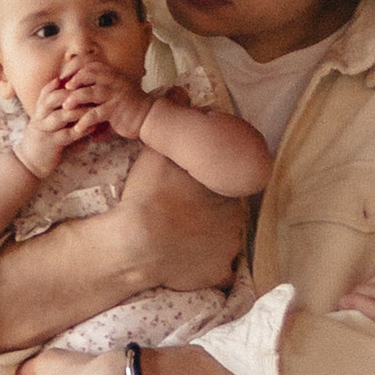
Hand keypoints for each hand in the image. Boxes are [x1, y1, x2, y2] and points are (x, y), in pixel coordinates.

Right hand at [17, 72, 105, 177]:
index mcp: (39, 110)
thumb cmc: (43, 138)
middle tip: (90, 90)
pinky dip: (81, 130)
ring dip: (79, 111)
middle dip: (72, 93)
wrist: (29, 162)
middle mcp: (39, 117)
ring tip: (95, 108)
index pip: (48, 90)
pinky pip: (67, 135)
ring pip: (61, 116)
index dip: (62, 82)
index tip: (80, 76)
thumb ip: (57, 108)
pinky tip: (93, 127)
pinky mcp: (50, 144)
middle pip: (53, 99)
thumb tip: (76, 92)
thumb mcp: (46, 119)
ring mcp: (44, 131)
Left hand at [70, 66, 153, 142]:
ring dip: (74, 100)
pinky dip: (84, 121)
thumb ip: (99, 88)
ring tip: (65, 108)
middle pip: (87, 73)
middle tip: (61, 91)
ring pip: (88, 92)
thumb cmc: (130, 105)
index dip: (74, 68)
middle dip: (72, 81)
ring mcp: (114, 94)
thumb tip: (80, 92)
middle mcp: (112, 80)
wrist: (149, 116)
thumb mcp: (115, 91)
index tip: (63, 78)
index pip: (89, 63)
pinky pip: (95, 114)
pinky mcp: (115, 110)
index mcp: (112, 74)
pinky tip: (77, 129)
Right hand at [106, 142, 247, 294]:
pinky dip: (208, 268)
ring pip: (224, 241)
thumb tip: (180, 99)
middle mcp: (236, 219)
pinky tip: (192, 262)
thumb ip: (174, 131)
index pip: (224, 185)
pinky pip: (220, 272)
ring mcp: (228, 250)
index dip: (206, 187)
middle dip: (211, 213)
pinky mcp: (217, 274)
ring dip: (209, 239)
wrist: (137, 243)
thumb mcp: (158, 153)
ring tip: (183, 238)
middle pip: (227, 213)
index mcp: (226, 189)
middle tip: (184, 213)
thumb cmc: (150, 195)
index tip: (188, 191)